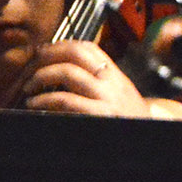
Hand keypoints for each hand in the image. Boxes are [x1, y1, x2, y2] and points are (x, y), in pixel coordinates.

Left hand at [20, 40, 153, 117]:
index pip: (87, 47)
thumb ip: (99, 81)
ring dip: (41, 77)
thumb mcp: (119, 95)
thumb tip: (63, 67)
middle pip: (76, 54)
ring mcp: (107, 99)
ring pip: (68, 73)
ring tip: (30, 88)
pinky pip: (66, 100)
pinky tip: (36, 104)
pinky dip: (45, 100)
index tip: (44, 51)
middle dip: (47, 56)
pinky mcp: (100, 115)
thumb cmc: (128, 119)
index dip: (60, 45)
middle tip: (32, 66)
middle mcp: (112, 83)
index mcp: (115, 75)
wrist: (150, 137)